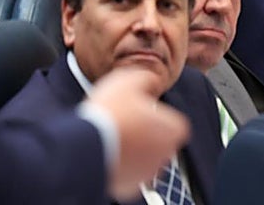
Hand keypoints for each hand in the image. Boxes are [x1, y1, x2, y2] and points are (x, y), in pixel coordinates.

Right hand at [88, 67, 190, 200]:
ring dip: (134, 147)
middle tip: (127, 120)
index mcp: (172, 130)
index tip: (145, 110)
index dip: (160, 115)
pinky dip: (122, 162)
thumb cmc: (110, 113)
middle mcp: (166, 154)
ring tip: (114, 133)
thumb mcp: (128, 81)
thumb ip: (146, 78)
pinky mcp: (130, 185)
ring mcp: (148, 172)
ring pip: (145, 157)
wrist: (87, 145)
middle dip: (147, 132)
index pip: (176, 123)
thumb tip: (151, 79)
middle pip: (161, 141)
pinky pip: (129, 171)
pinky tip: (108, 148)